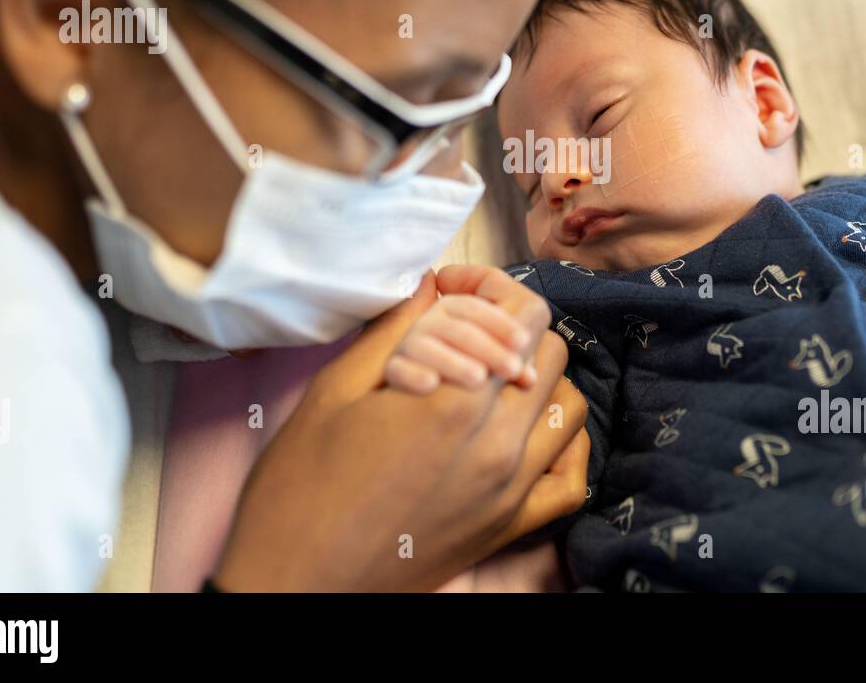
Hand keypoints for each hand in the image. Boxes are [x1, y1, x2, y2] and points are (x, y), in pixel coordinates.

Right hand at [215, 268, 588, 590]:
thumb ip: (398, 328)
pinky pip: (570, 477)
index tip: (452, 289)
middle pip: (548, 353)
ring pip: (568, 407)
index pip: (521, 317)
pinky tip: (524, 431)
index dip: (490, 287)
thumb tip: (433, 283)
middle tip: (465, 327)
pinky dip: (561, 445)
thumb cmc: (300, 488)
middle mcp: (499, 446)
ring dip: (537, 380)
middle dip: (512, 326)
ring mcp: (511, 492)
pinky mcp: (508, 527)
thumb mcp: (336, 390)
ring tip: (489, 376)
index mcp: (455, 404)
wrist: (295, 582)